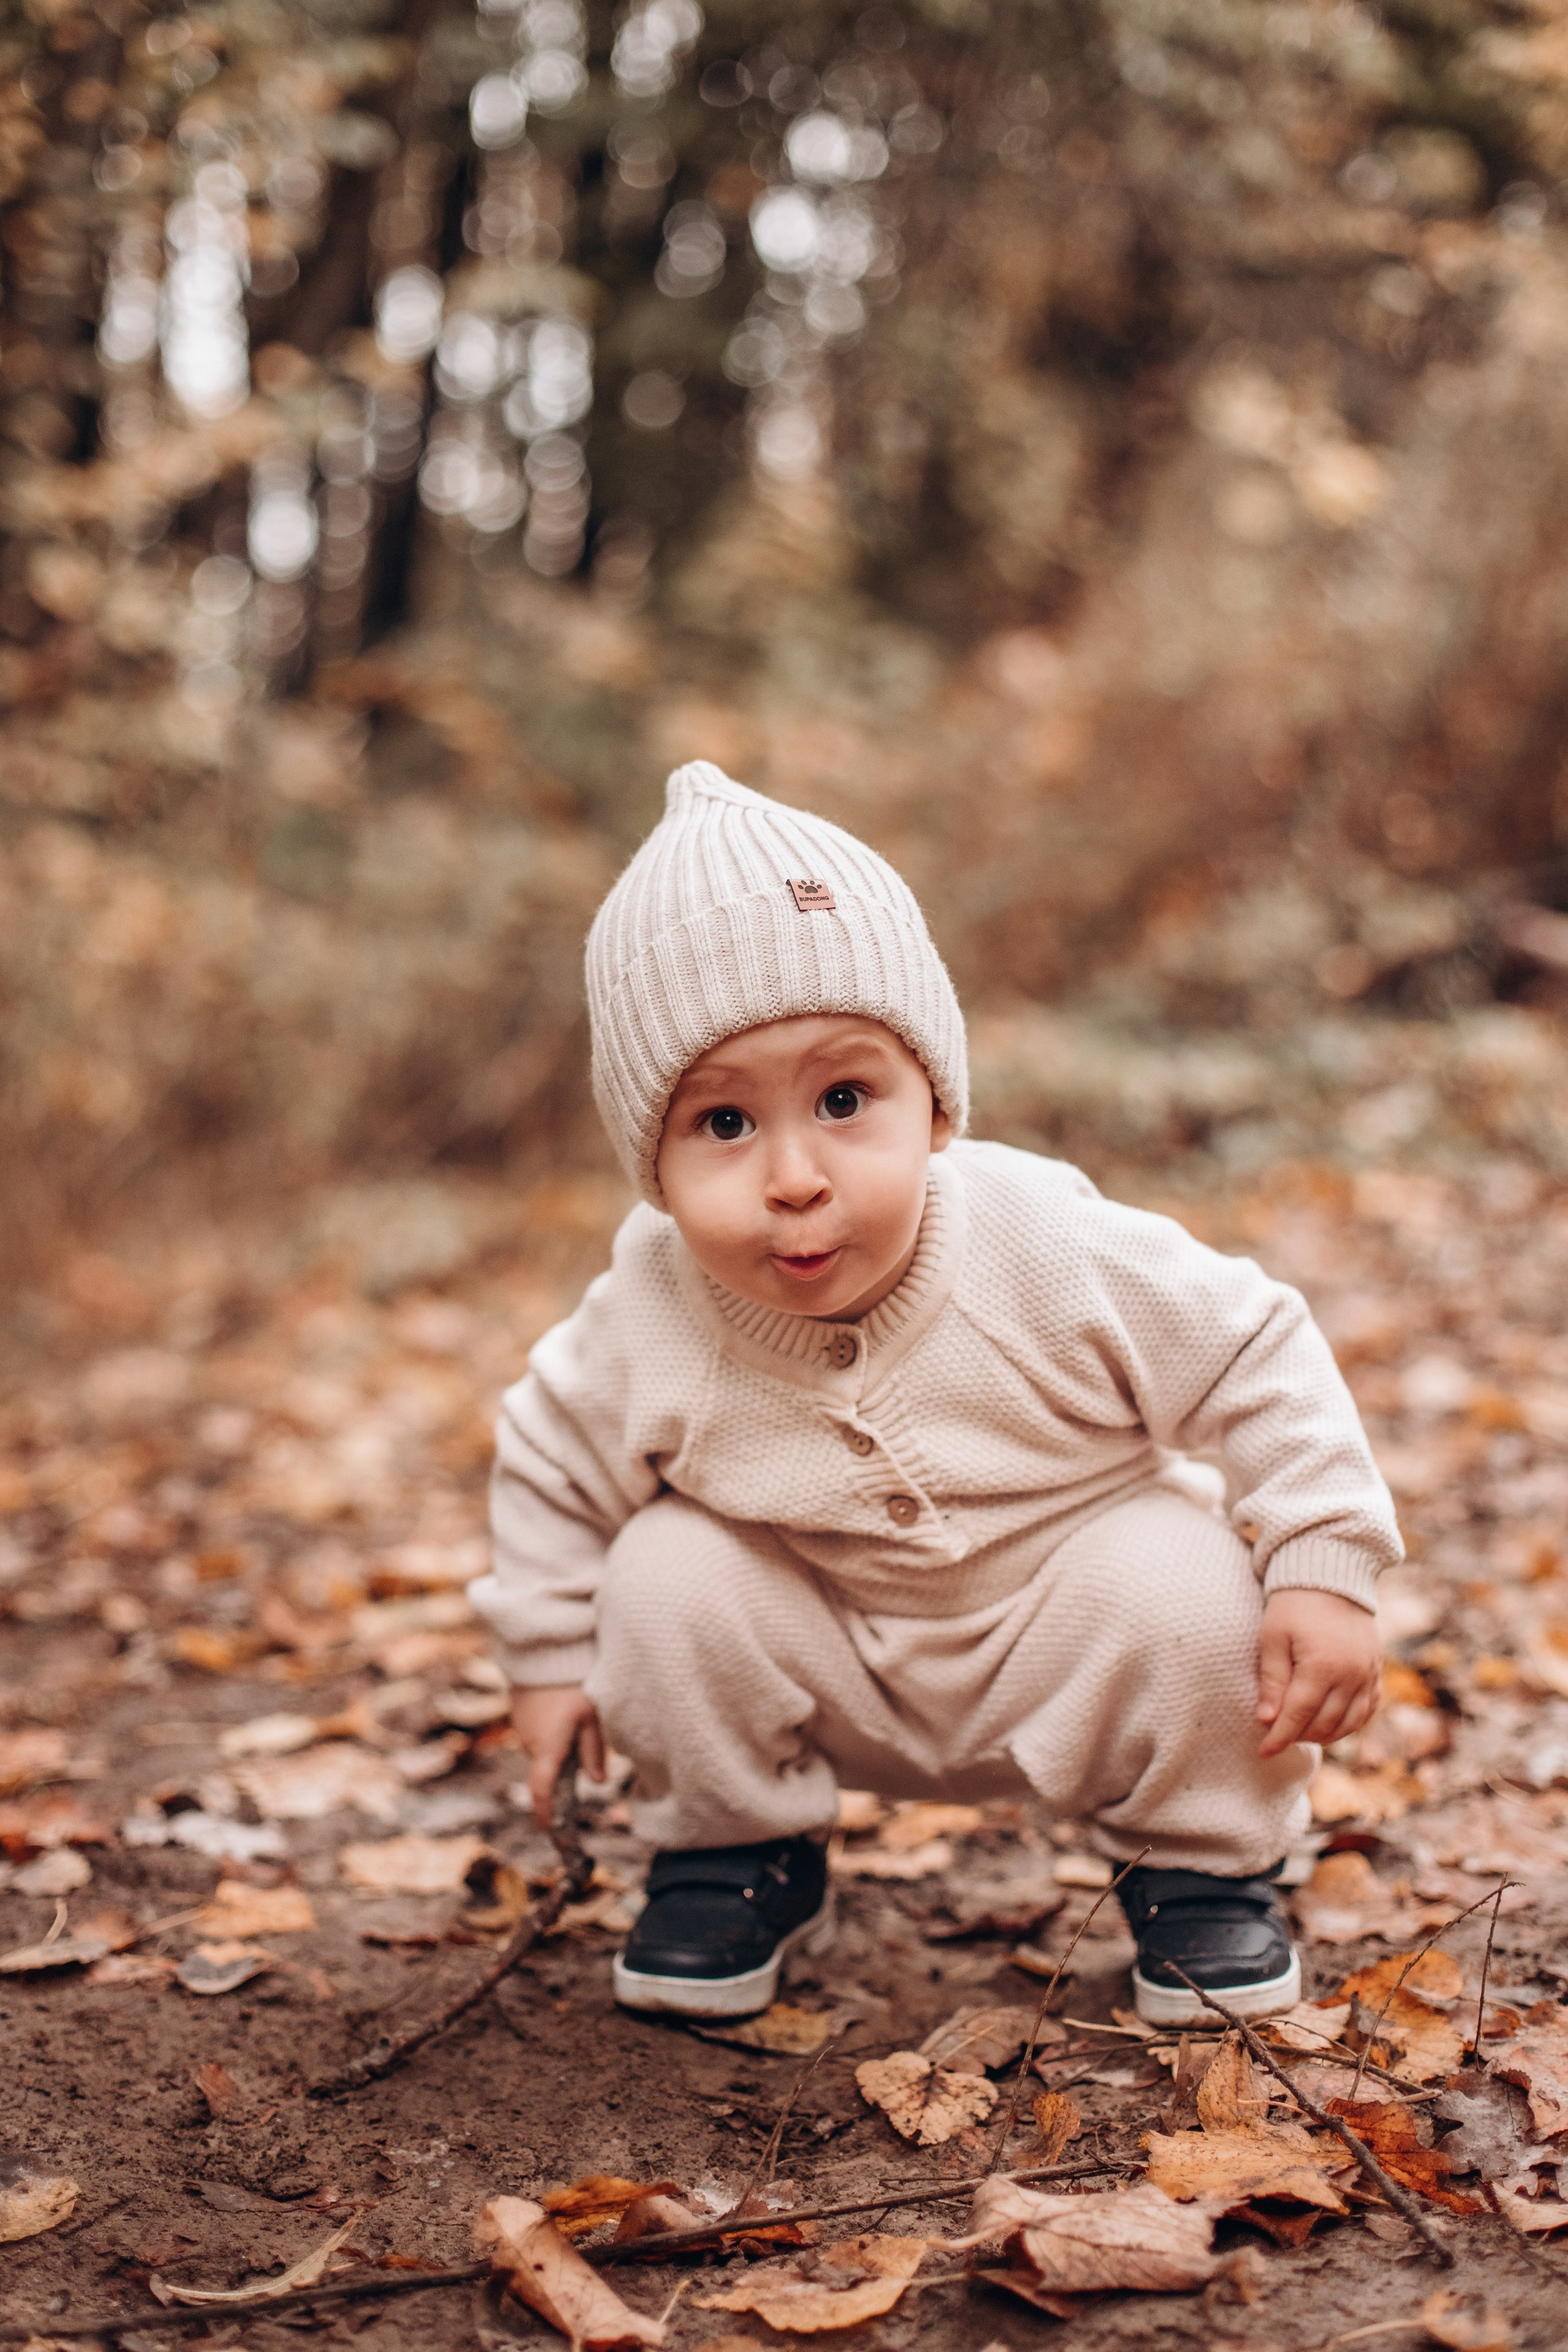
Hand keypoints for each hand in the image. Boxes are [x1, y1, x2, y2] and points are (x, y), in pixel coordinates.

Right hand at [511, 1683, 605, 1829]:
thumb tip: (598, 1781)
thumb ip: (593, 1750)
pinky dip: (550, 1732)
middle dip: (564, 1767)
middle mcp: (530, 1743)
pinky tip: (562, 1709)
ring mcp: (522, 1730)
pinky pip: (537, 1734)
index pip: (542, 1790)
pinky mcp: (520, 1716)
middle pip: (548, 1769)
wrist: (542, 1653)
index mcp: (548, 1748)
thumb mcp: (590, 1717)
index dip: (545, 1813)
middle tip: (586, 1746)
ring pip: (543, 1750)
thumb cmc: (571, 1684)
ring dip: (558, 1746)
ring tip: (576, 1717)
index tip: (549, 1830)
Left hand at [1256, 1588, 1381, 1758]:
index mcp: (1322, 1667)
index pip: (1298, 1716)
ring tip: (1299, 1731)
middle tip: (1277, 1735)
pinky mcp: (1377, 1671)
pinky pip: (1367, 1710)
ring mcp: (1368, 1674)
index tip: (1263, 1752)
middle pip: (1324, 1725)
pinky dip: (1348, 1723)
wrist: (1331, 1576)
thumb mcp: (1273, 1638)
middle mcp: (1351, 1676)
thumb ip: (1272, 1681)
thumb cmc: (1293, 1605)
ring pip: (1348, 1724)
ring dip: (1323, 1734)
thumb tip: (1266, 1720)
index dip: (1280, 1738)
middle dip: (1299, 1736)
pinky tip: (1329, 1724)